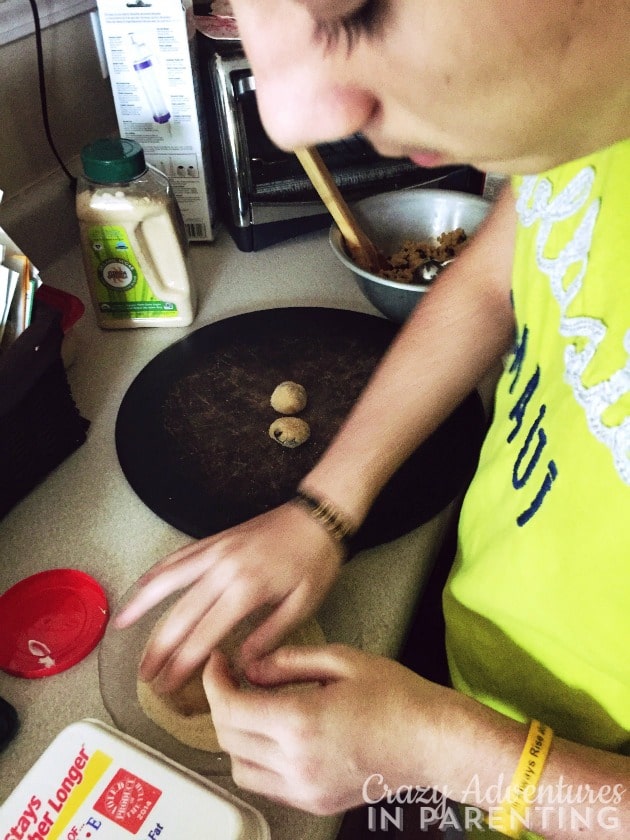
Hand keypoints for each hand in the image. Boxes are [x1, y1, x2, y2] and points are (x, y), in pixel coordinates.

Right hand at [114, 502, 343, 691]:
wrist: (317, 514)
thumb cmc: (316, 560)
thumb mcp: (304, 604)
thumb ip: (270, 635)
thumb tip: (243, 665)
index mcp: (246, 590)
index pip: (203, 635)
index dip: (182, 664)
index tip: (168, 685)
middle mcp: (223, 569)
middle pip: (180, 614)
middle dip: (158, 647)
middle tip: (144, 674)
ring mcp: (215, 551)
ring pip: (167, 580)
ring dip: (142, 604)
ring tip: (121, 625)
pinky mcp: (215, 540)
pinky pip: (179, 556)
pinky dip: (158, 571)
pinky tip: (143, 584)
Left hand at [203, 643, 447, 815]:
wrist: (433, 741)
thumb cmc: (397, 697)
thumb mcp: (342, 660)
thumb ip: (289, 661)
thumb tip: (252, 668)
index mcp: (301, 721)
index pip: (230, 709)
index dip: (214, 682)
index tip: (218, 665)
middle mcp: (297, 762)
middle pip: (229, 738)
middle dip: (222, 704)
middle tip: (232, 679)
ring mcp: (305, 788)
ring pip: (240, 768)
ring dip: (235, 736)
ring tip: (252, 708)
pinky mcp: (314, 802)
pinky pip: (266, 785)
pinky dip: (257, 761)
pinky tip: (274, 736)